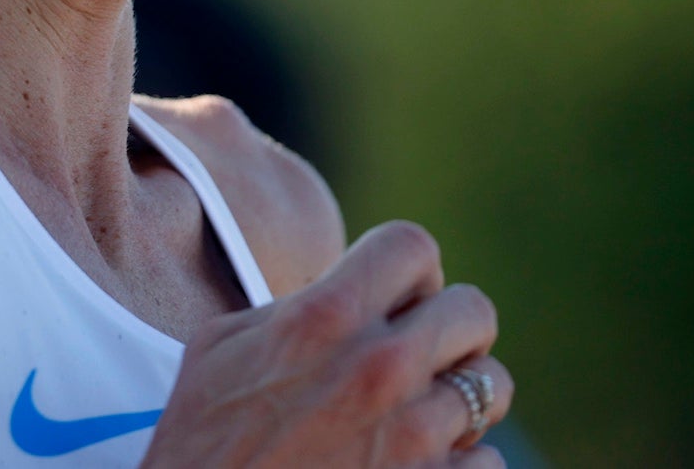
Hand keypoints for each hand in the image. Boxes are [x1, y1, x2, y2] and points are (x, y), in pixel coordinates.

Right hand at [141, 221, 513, 467]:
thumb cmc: (200, 444)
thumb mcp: (220, 348)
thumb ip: (293, 307)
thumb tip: (343, 292)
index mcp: (323, 317)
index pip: (411, 246)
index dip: (411, 272)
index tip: (399, 300)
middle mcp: (378, 367)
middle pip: (474, 310)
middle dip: (452, 330)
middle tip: (423, 357)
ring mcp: (413, 435)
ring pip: (492, 387)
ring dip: (460, 400)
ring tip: (419, 417)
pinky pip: (487, 460)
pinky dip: (458, 465)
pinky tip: (413, 467)